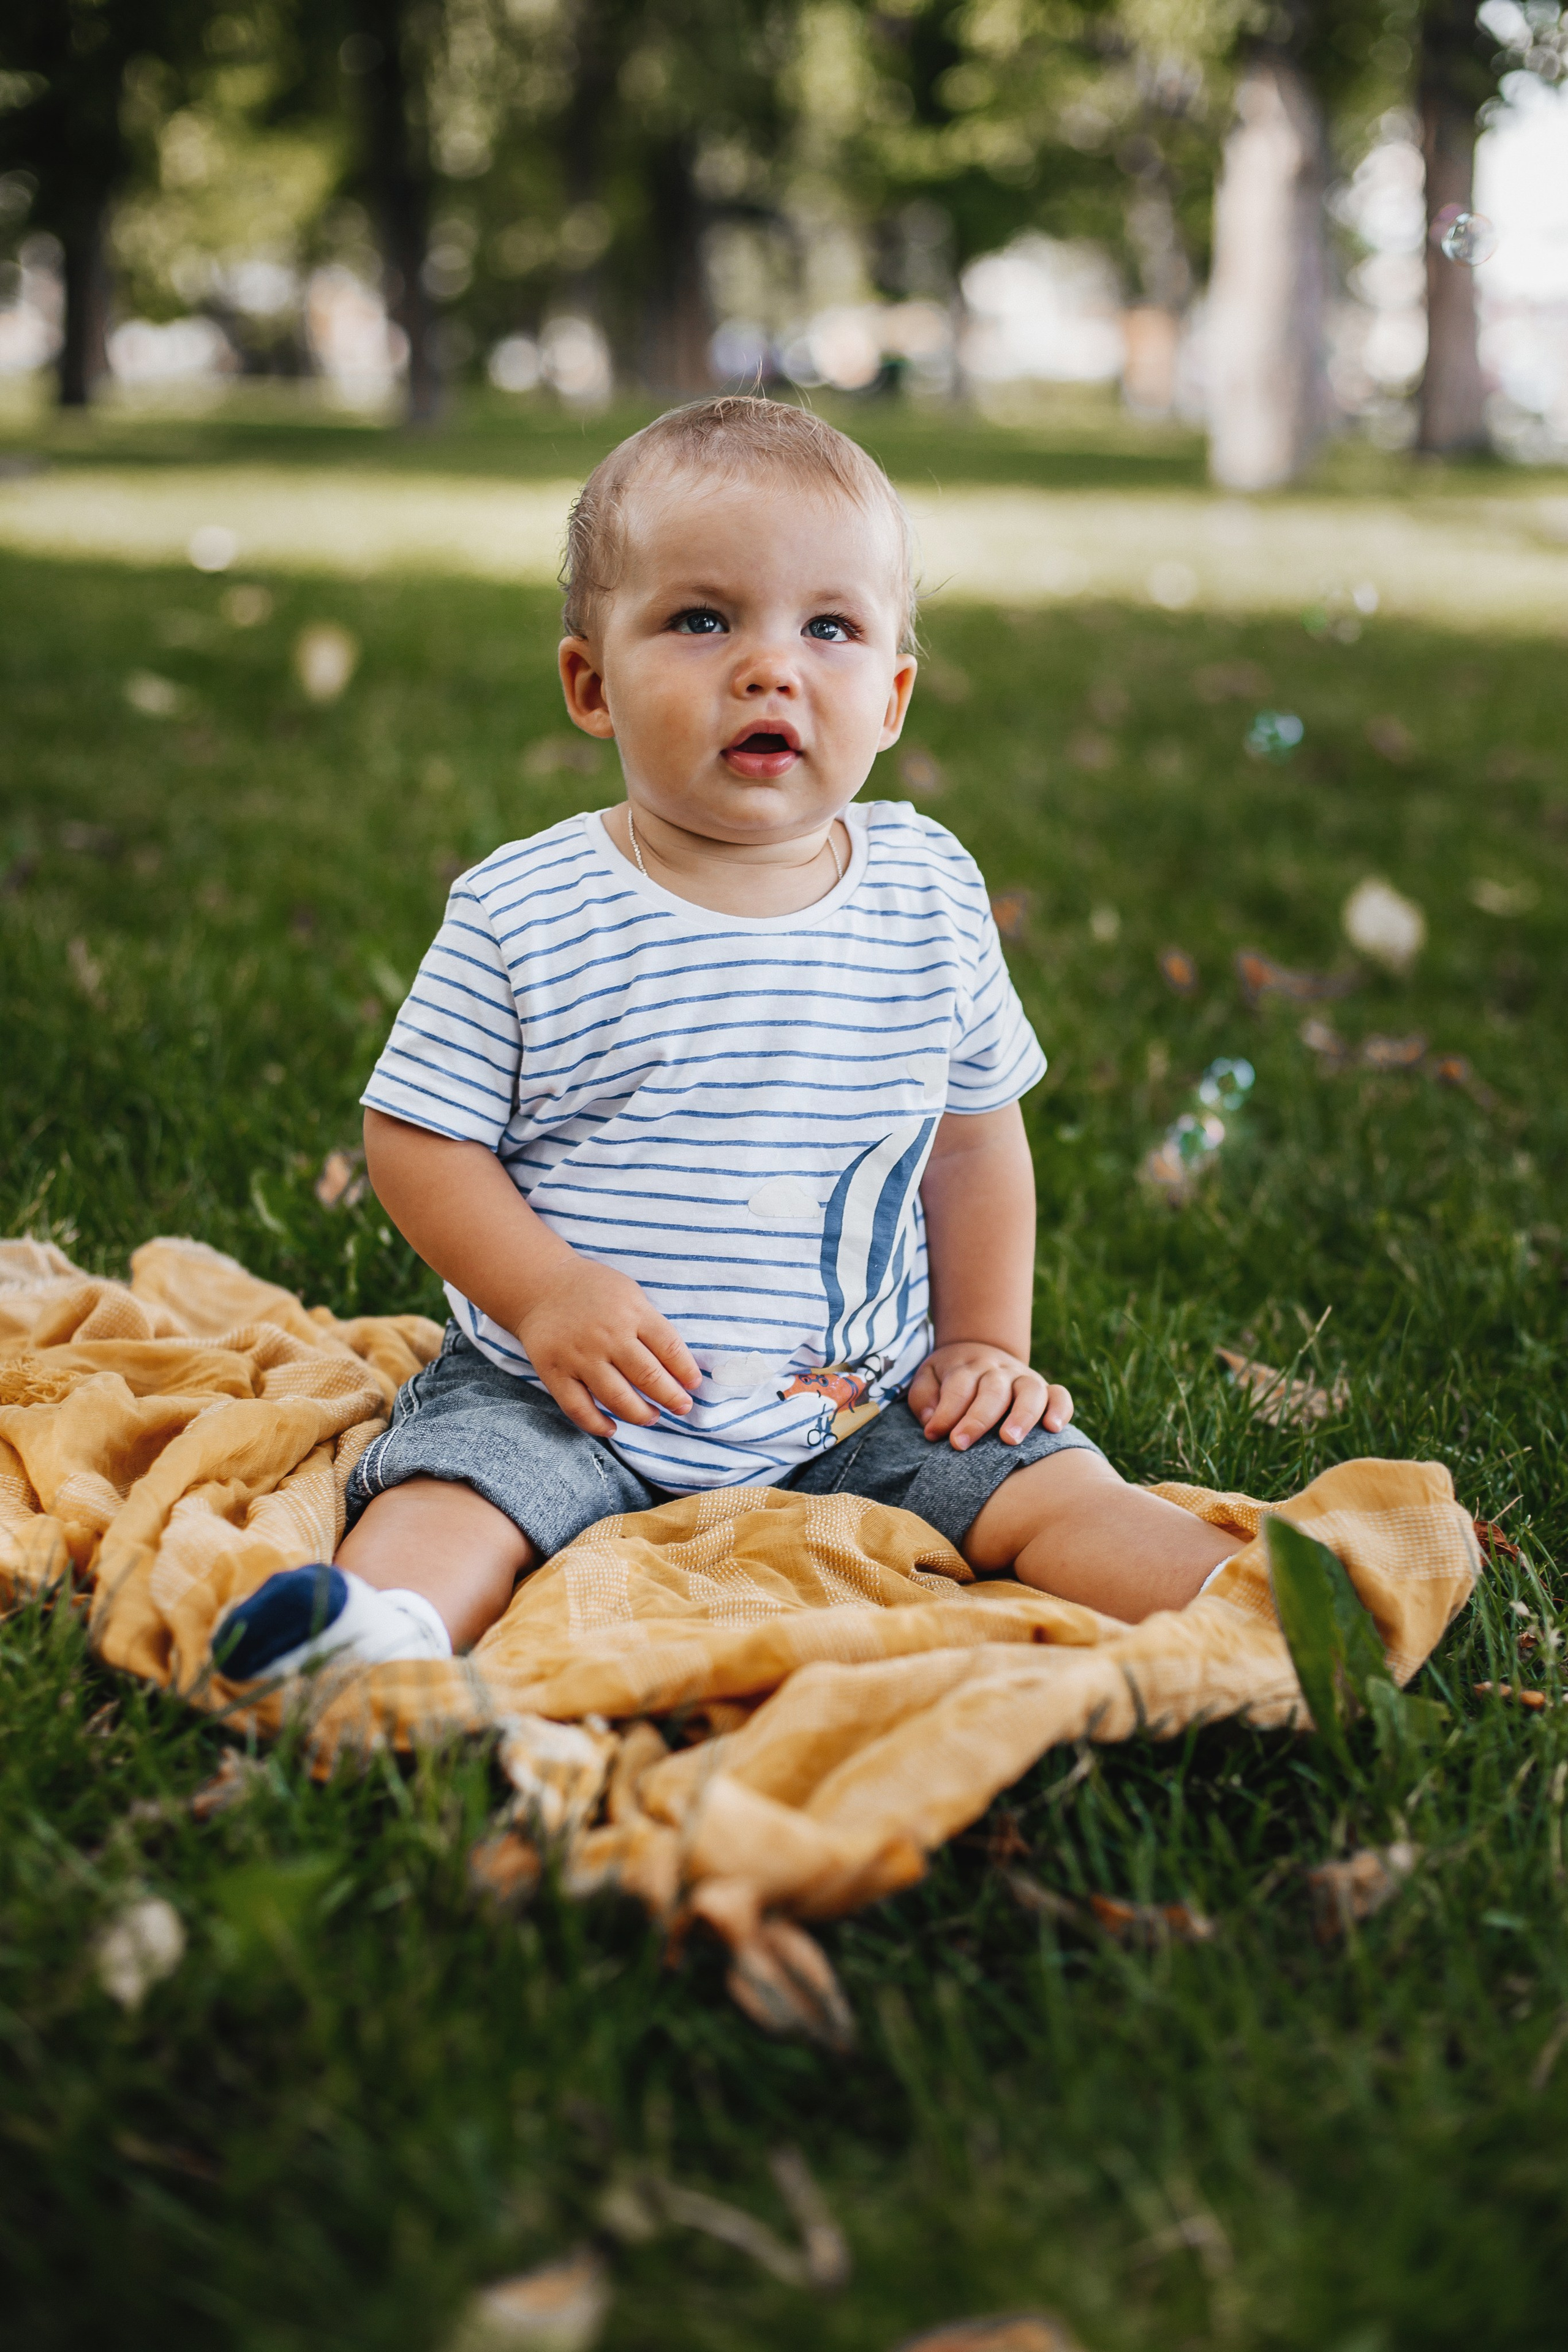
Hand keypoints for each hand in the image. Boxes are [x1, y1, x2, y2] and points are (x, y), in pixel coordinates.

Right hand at [515, 1256, 700, 1438]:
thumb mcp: (629, 1294)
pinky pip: (579, 1408)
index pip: (669, 1348)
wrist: (540, 1285)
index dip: (686, 1371)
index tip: (694, 1385)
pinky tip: (612, 1428)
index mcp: (632, 1312)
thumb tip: (679, 1365)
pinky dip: (597, 1424)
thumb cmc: (593, 1291)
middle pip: (648, 1377)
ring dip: (641, 1414)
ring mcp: (580, 1356)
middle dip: (672, 1398)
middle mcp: (607, 1336)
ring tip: (652, 1417)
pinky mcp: (555, 1372)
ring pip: (617, 1398)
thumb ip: (650, 1325)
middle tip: (682, 1407)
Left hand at [907, 1341, 1072, 1451]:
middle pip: (992, 1391)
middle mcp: (998, 1370)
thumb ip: (924, 1397)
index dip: (946, 1412)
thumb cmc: (950, 1376)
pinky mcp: (1045, 1389)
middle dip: (977, 1419)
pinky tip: (1053, 1429)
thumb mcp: (928, 1377)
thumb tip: (932, 1422)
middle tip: (960, 1444)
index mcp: (967, 1367)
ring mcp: (1023, 1378)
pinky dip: (1060, 1409)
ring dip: (1021, 1415)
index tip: (934, 1435)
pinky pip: (1059, 1395)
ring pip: (1029, 1390)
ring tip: (1010, 1440)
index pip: (958, 1387)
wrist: (981, 1349)